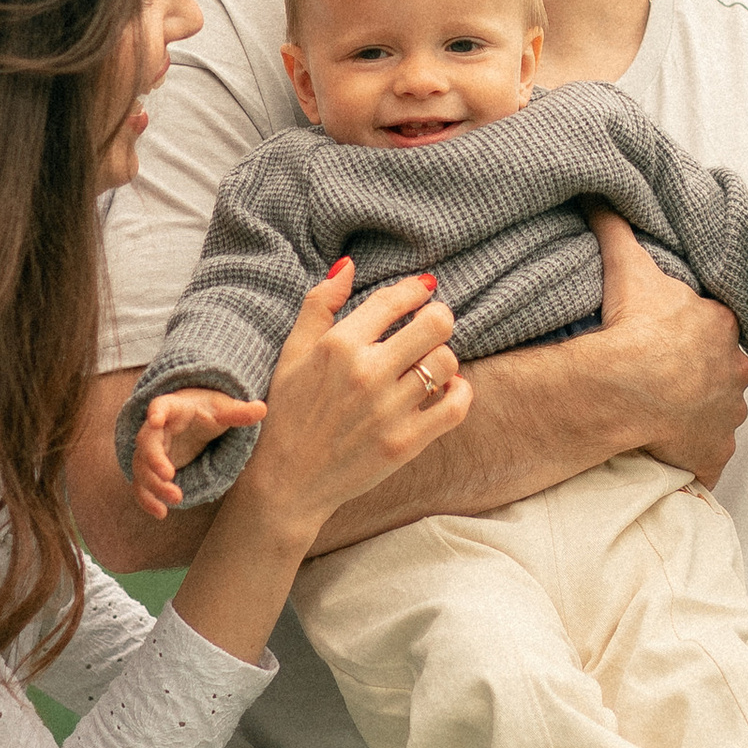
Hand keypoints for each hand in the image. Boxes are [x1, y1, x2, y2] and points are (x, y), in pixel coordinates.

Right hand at [130, 388, 270, 522]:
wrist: (194, 416)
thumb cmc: (208, 410)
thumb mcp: (223, 409)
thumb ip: (239, 412)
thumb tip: (262, 408)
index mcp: (174, 407)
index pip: (161, 405)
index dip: (157, 412)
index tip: (156, 419)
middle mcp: (156, 429)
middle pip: (146, 442)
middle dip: (154, 460)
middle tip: (169, 476)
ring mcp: (152, 450)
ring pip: (142, 467)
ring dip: (154, 484)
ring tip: (176, 499)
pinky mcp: (151, 469)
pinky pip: (141, 485)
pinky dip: (147, 499)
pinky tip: (161, 513)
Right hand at [242, 258, 473, 545]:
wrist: (287, 481)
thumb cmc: (288, 413)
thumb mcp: (292, 352)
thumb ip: (319, 305)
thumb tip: (348, 265)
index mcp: (339, 345)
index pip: (393, 300)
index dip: (415, 290)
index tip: (423, 290)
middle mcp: (366, 373)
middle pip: (435, 323)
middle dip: (438, 318)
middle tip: (431, 326)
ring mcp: (389, 409)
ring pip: (447, 361)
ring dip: (444, 358)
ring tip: (430, 363)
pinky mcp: (406, 442)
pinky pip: (456, 406)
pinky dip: (460, 392)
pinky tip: (446, 389)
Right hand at [585, 210, 747, 485]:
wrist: (629, 386)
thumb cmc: (635, 327)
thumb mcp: (628, 267)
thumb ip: (618, 228)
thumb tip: (600, 194)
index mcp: (722, 326)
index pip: (715, 329)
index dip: (692, 335)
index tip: (668, 341)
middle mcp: (735, 370)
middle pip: (722, 371)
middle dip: (701, 376)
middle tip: (664, 379)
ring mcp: (727, 415)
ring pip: (718, 413)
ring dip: (698, 415)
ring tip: (663, 416)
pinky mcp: (714, 453)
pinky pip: (708, 456)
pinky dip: (694, 456)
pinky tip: (671, 453)